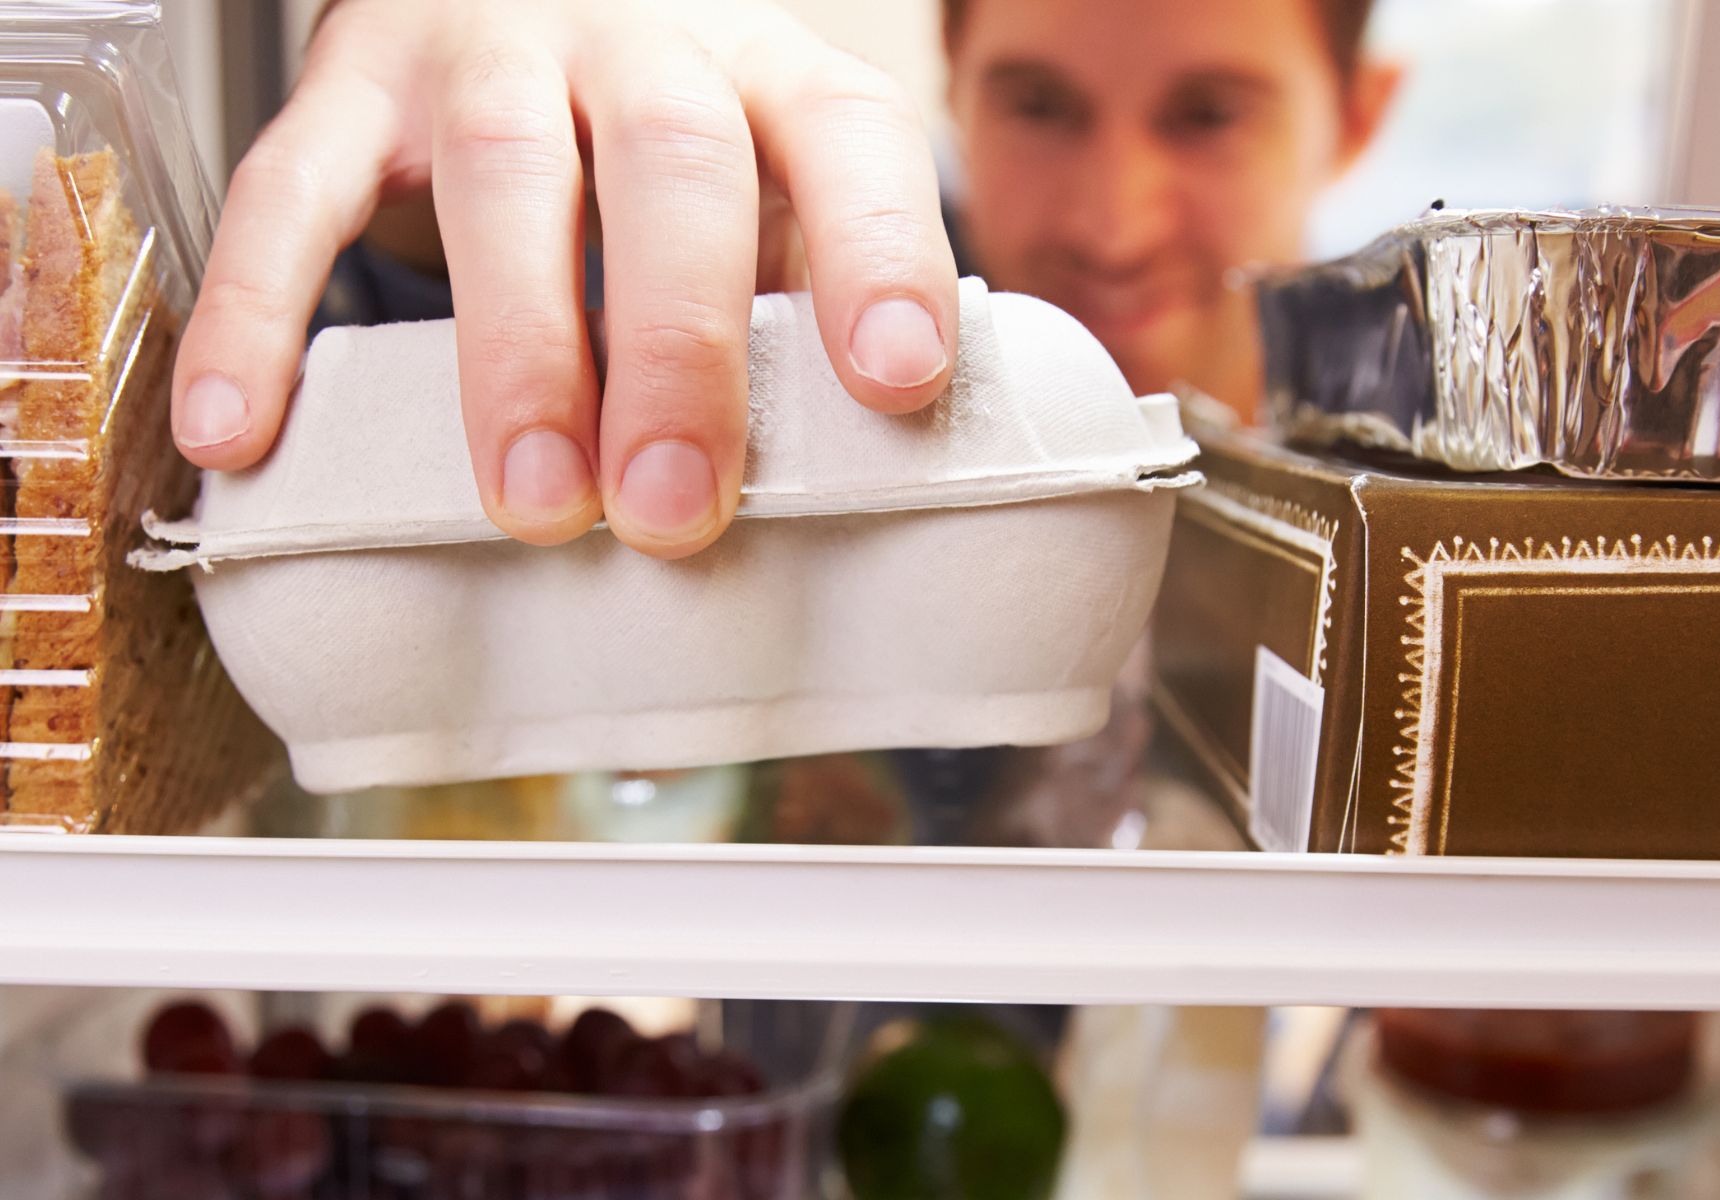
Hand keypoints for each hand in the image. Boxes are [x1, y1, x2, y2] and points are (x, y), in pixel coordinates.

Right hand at [171, 0, 958, 556]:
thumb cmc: (669, 132)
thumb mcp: (766, 187)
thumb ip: (798, 302)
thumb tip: (842, 486)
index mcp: (768, 76)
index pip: (851, 143)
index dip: (881, 257)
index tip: (898, 381)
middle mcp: (638, 44)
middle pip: (675, 167)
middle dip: (679, 349)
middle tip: (677, 507)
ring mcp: (485, 53)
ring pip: (504, 174)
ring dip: (520, 353)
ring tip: (535, 503)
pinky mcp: (350, 82)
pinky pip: (290, 189)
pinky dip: (260, 310)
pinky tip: (245, 426)